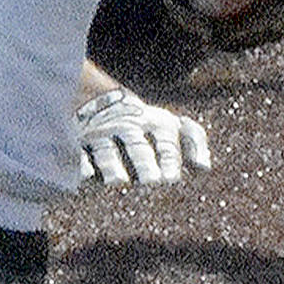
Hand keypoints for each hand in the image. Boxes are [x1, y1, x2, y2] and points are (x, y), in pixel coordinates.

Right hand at [72, 89, 211, 186]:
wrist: (99, 101)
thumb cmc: (145, 124)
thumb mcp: (171, 126)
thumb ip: (193, 141)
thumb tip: (205, 168)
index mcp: (155, 124)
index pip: (164, 142)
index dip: (169, 160)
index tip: (171, 179)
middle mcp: (128, 128)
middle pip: (137, 146)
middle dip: (145, 163)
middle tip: (152, 181)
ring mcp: (102, 135)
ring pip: (108, 151)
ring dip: (113, 166)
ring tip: (118, 181)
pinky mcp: (78, 143)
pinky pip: (79, 154)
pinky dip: (82, 165)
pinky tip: (86, 177)